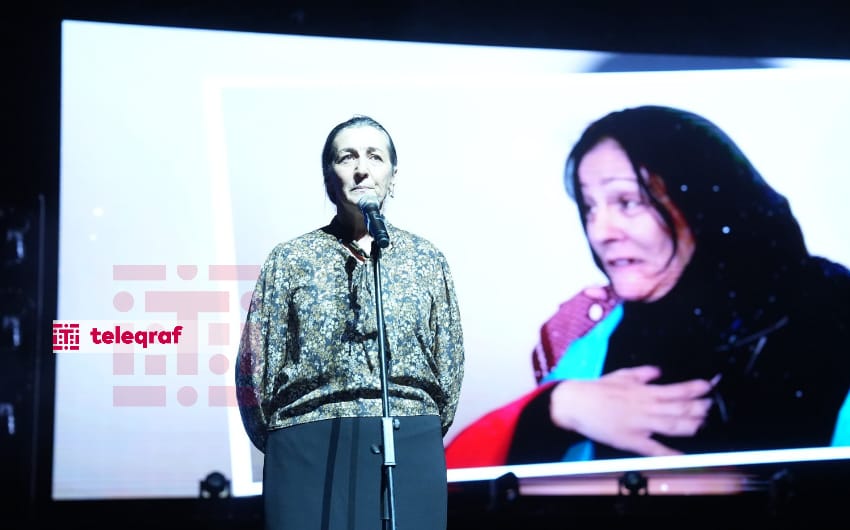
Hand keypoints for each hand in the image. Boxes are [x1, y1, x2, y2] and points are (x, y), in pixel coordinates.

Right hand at [548, 365, 715, 456]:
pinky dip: (669, 453)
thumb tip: (658, 371)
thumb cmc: (595, 389)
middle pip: (678, 408)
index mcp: (642, 391)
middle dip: (698, 407)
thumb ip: (642, 373)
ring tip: (702, 423)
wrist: (574, 403)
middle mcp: (645, 407)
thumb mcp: (620, 374)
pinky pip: (653, 448)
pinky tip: (683, 456)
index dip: (694, 388)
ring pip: (671, 425)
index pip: (675, 389)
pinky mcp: (630, 440)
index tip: (708, 387)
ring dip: (690, 424)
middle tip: (710, 406)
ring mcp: (639, 424)